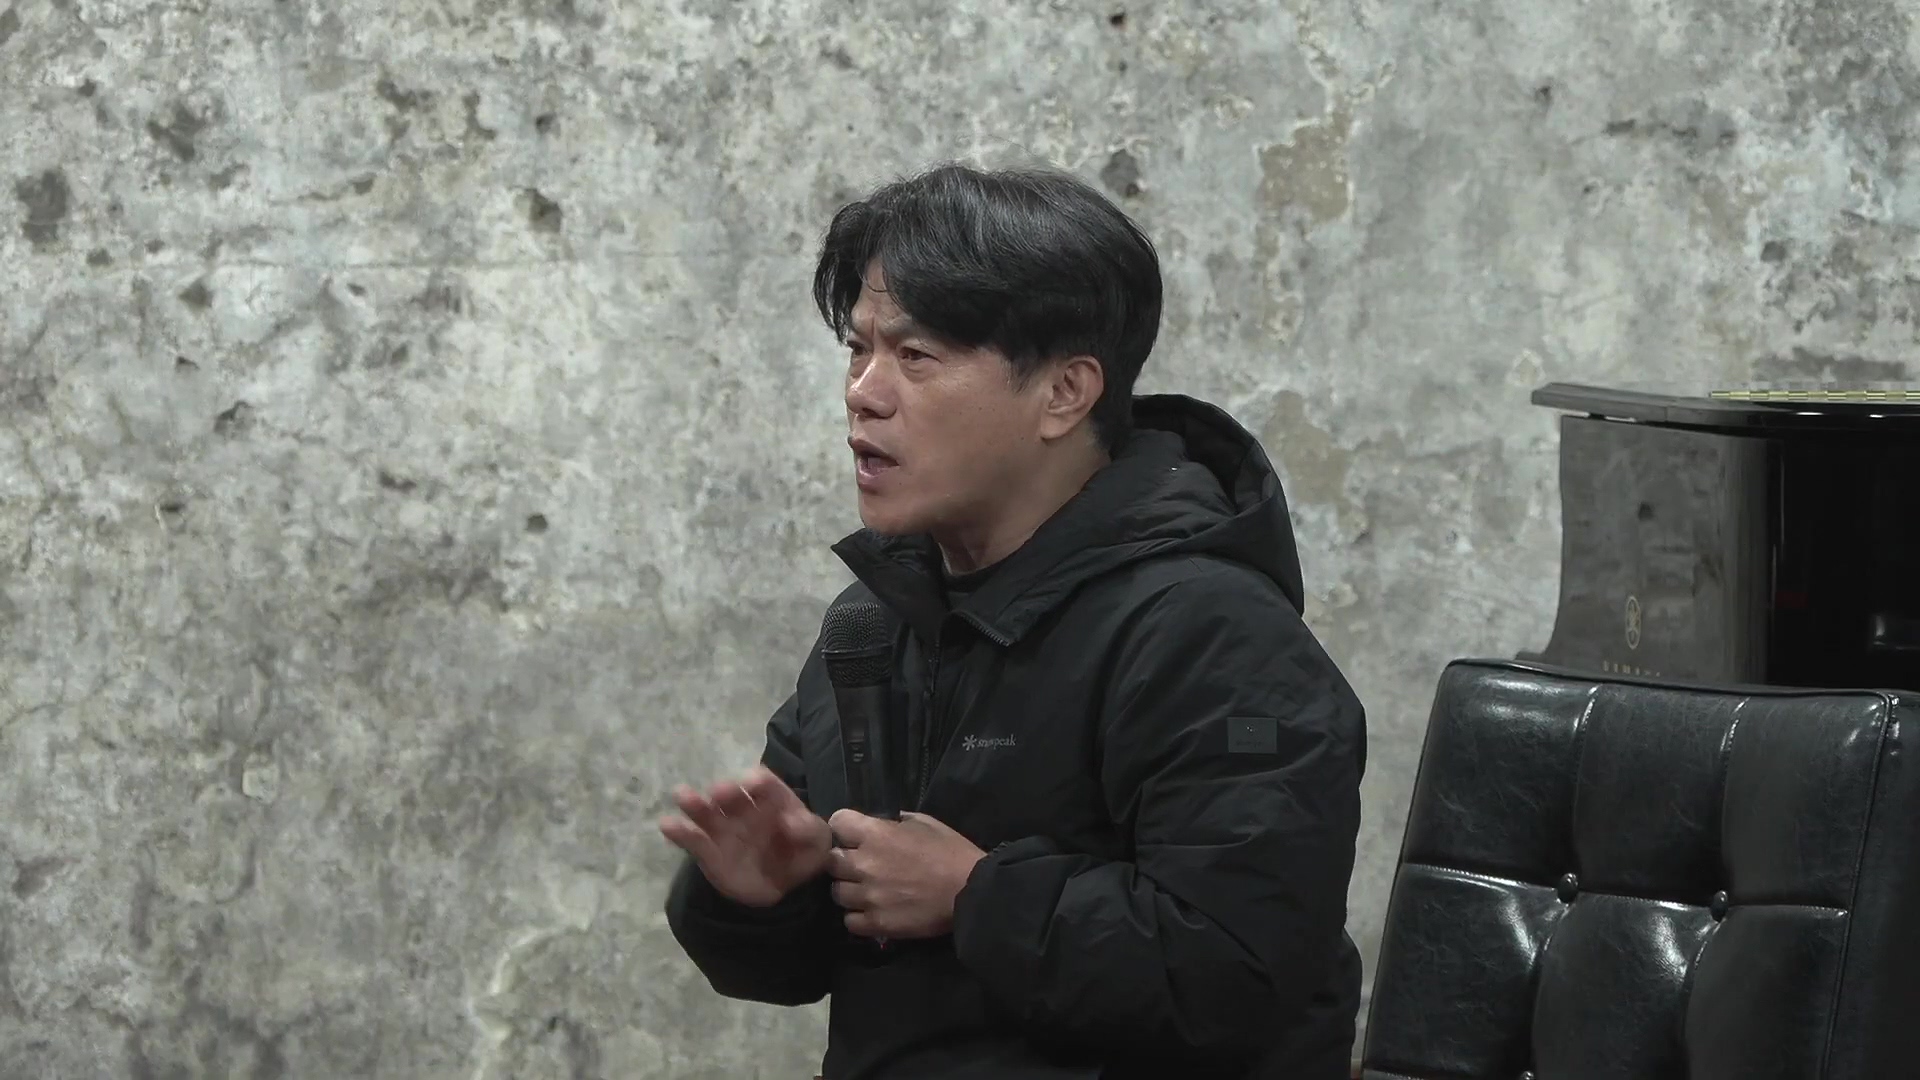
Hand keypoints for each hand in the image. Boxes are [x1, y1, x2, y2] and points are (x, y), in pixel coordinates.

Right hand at [659, 766, 832, 907]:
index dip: (760, 782)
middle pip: (733, 795)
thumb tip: (793, 821)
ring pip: (707, 812)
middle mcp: (745, 808)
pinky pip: (693, 840)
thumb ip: (809, 830)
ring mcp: (724, 829)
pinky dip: (679, 832)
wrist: (783, 888)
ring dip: (695, 804)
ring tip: (682, 796)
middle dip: (727, 792)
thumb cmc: (801, 854)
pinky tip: (667, 825)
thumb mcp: (817, 843)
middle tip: (721, 792)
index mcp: (773, 800)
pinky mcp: (709, 851)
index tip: (755, 783)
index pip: (765, 785)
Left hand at [825, 809, 987, 938]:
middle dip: (843, 860)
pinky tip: (872, 912)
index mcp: (875, 834)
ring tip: (866, 891)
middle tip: (860, 865)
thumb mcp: (927, 824)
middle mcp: (864, 864)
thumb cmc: (952, 853)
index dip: (844, 828)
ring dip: (849, 890)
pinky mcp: (876, 923)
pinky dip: (857, 916)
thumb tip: (889, 823)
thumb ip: (900, 821)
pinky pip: (849, 921)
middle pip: (831, 860)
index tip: (853, 835)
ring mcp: (867, 896)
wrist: (971, 892)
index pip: (837, 823)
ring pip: (837, 892)